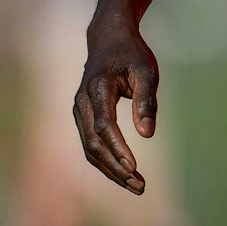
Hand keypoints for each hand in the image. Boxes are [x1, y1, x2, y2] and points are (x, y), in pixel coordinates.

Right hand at [73, 21, 158, 194]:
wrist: (108, 39)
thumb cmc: (131, 54)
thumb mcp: (146, 71)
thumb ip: (146, 101)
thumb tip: (147, 134)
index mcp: (97, 88)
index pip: (104, 126)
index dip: (118, 148)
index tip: (134, 167)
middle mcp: (81, 102)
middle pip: (94, 143)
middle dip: (116, 168)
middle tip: (140, 186)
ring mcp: (78, 110)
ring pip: (90, 148)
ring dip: (111, 170)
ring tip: (136, 185)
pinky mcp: (81, 117)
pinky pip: (90, 144)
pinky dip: (105, 161)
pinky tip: (124, 173)